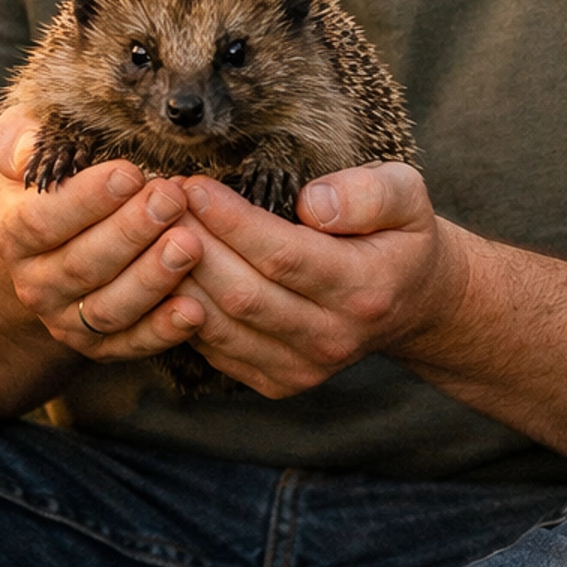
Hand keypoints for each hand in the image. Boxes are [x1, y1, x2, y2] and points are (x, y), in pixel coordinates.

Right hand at [0, 109, 209, 363]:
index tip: (129, 173)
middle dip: (131, 231)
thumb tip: (25, 152)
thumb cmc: (45, 178)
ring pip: (107, 309)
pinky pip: (130, 344)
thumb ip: (15, 140)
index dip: (86, 199)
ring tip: (190, 245)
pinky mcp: (98, 345)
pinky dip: (162, 332)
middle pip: (82, 264)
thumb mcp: (19, 146)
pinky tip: (194, 310)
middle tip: (171, 199)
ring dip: (151, 280)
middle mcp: (33, 282)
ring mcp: (64, 318)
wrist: (45, 240)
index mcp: (11, 230)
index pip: (41, 220)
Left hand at [168, 163, 468, 397]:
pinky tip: (166, 268)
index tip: (193, 184)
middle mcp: (332, 338)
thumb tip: (312, 204)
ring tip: (153, 228)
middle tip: (160, 200)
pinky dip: (182, 309)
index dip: (231, 222)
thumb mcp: (406, 195)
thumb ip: (367, 194)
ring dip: (177, 276)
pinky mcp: (277, 381)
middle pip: (242, 294)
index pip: (284, 256)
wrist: (413, 303)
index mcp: (364, 289)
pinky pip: (214, 347)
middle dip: (192, 244)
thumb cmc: (399, 235)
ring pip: (220, 325)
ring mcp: (303, 369)